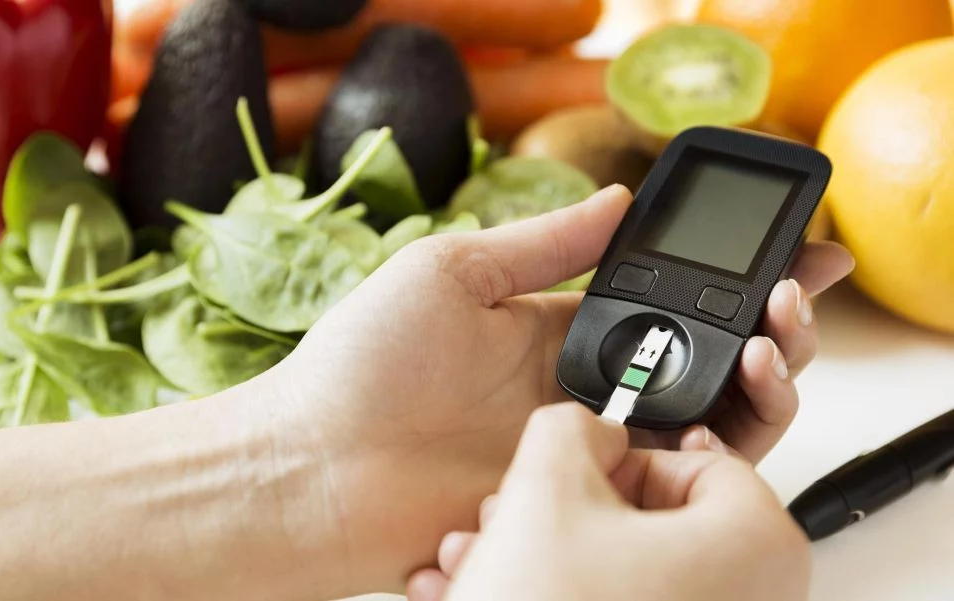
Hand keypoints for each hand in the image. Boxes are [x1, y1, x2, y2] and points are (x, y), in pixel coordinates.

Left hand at [263, 184, 848, 591]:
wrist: (315, 466)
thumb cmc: (362, 364)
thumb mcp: (451, 272)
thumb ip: (543, 244)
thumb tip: (617, 200)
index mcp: (556, 329)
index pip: (667, 301)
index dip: (730, 279)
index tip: (787, 254)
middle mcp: (584, 390)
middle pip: (705, 363)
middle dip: (768, 329)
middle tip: (794, 301)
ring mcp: (589, 450)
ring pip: (709, 424)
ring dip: (762, 385)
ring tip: (775, 346)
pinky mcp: (585, 505)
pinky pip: (672, 485)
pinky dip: (718, 454)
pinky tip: (730, 413)